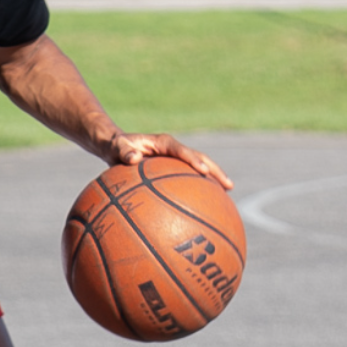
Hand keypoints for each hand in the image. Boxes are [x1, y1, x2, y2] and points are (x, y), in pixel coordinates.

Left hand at [108, 131, 232, 192]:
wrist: (118, 146)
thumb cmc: (117, 147)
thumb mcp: (117, 147)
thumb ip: (124, 152)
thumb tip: (133, 158)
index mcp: (164, 143)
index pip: (182, 150)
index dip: (193, 160)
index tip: (202, 171)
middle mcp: (174, 150)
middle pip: (200, 158)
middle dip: (215, 171)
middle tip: (228, 185)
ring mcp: (177, 159)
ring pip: (200, 168)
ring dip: (214, 178)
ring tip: (228, 192)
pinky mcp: (175, 168)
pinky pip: (190, 178)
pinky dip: (201, 187)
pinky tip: (209, 203)